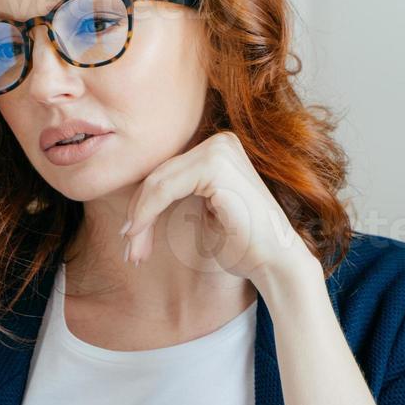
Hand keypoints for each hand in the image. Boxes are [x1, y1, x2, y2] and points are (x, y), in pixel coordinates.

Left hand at [120, 131, 318, 286]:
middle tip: (129, 250)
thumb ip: (179, 193)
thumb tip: (135, 199)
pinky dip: (145, 214)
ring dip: (139, 220)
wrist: (276, 262)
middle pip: (159, 176)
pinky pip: (164, 190)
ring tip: (133, 252)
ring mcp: (219, 150)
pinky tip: (137, 235)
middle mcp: (220, 142)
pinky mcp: (215, 166)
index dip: (142, 206)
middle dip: (138, 215)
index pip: (166, 173)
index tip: (130, 237)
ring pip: (157, 184)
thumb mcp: (205, 210)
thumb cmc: (243, 244)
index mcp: (218, 149)